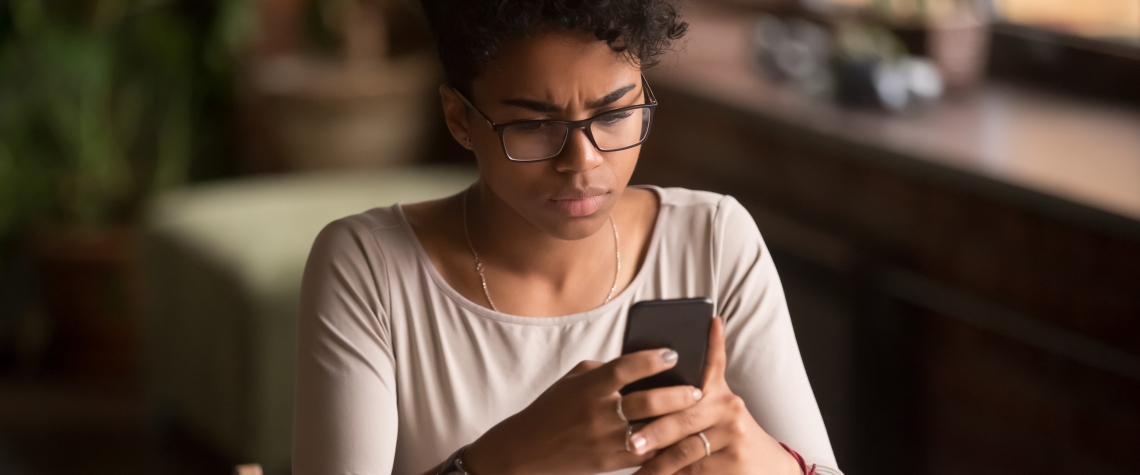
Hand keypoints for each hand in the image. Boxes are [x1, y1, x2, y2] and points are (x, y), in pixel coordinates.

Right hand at [463, 348, 704, 474]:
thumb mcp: (572, 381)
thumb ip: (604, 371)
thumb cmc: (551, 410)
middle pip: (647, 401)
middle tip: (697, 389)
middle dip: (677, 394)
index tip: (673, 353)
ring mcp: (604, 440)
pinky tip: (679, 437)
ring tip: (696, 413)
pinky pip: (645, 453)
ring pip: (652, 430)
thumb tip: (640, 364)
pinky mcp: (609, 462)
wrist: (526, 451)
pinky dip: (664, 444)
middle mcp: (598, 413)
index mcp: (588, 387)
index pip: (625, 368)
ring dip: (677, 422)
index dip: (651, 359)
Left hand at [629, 317, 801, 474]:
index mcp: (718, 391)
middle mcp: (729, 407)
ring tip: (634, 464)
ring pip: (685, 449)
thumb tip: (656, 370)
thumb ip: (692, 390)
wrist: (767, 465)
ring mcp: (733, 435)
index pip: (712, 362)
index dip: (710, 342)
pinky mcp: (733, 461)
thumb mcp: (716, 407)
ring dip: (656, 461)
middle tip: (630, 440)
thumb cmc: (727, 434)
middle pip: (684, 416)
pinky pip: (693, 470)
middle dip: (654, 430)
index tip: (705, 323)